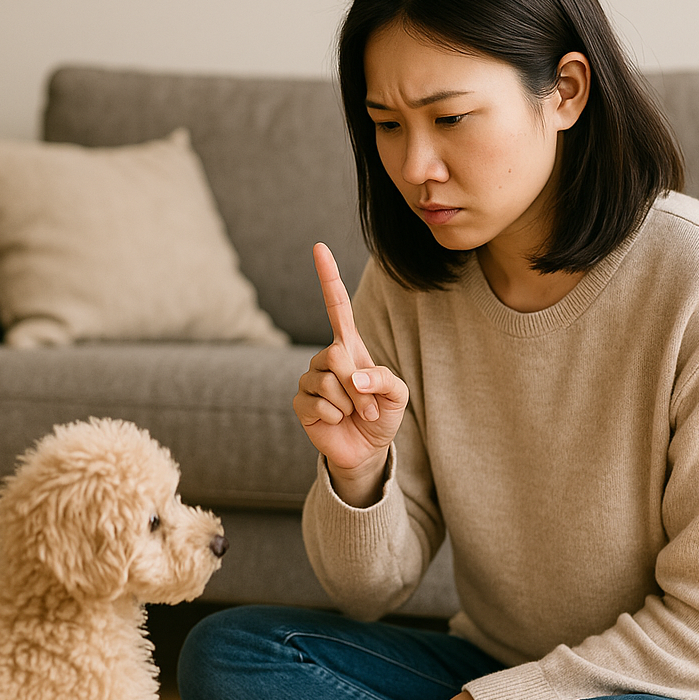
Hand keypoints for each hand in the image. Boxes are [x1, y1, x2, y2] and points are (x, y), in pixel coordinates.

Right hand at [293, 243, 408, 505]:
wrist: (366, 450)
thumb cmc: (382, 415)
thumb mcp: (397, 395)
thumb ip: (384, 378)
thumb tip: (356, 374)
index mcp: (349, 346)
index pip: (335, 306)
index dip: (328, 277)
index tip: (319, 248)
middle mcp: (326, 358)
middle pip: (335, 353)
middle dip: (358, 385)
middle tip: (370, 406)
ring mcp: (310, 379)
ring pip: (326, 381)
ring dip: (349, 403)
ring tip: (355, 414)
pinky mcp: (301, 403)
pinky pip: (316, 403)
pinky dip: (334, 416)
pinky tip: (337, 421)